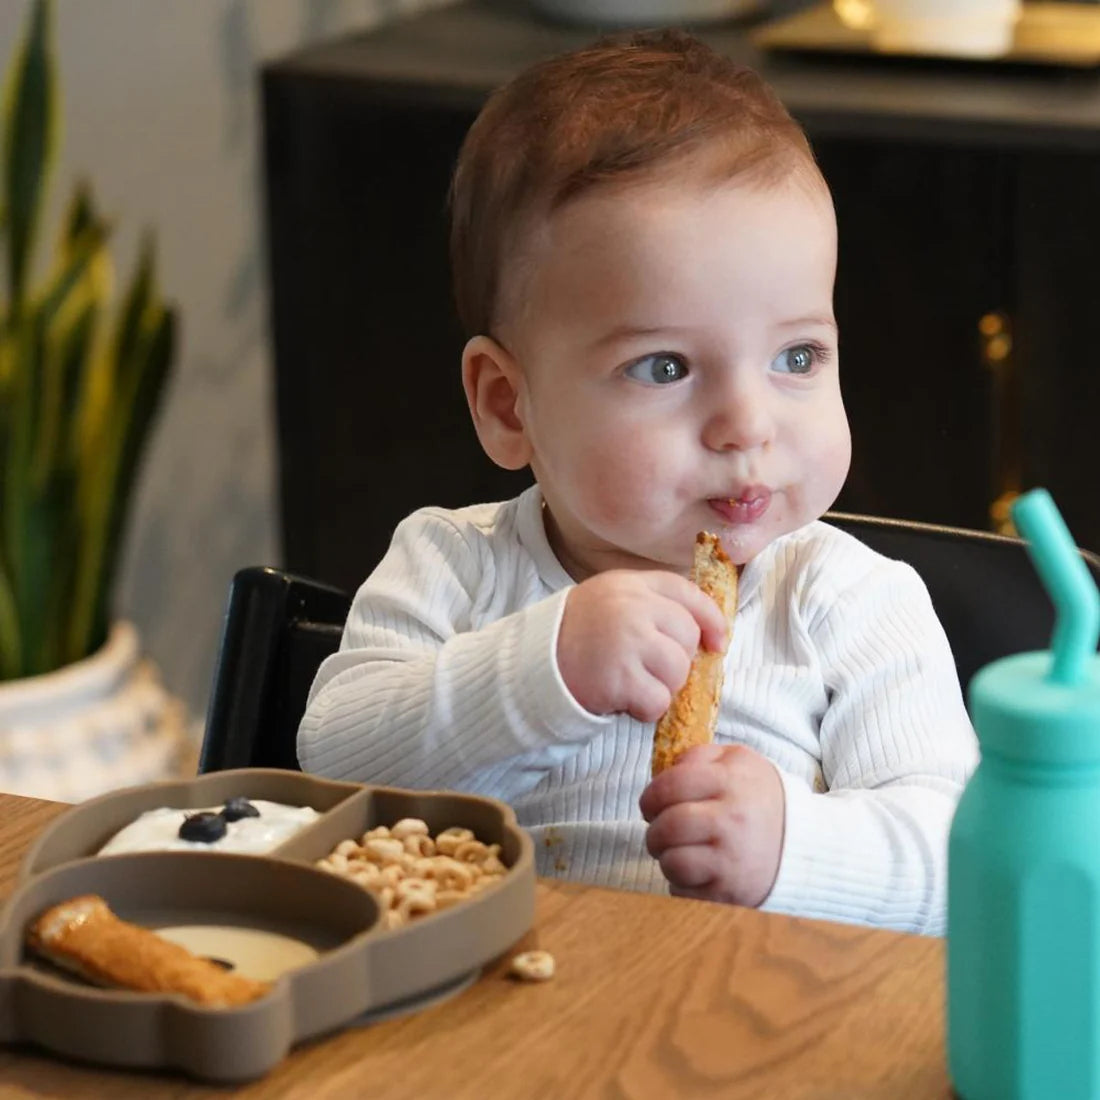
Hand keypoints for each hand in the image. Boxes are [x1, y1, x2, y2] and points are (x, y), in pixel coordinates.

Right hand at [558, 570, 727, 721]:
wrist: (530, 667)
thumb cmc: (575, 638)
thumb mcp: (609, 602)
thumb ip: (651, 605)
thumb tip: (706, 630)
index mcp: (629, 584)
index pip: (687, 593)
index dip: (710, 620)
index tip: (717, 642)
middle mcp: (631, 606)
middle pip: (688, 636)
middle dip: (676, 660)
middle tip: (645, 669)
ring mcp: (626, 641)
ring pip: (678, 671)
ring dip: (662, 687)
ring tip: (631, 684)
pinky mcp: (620, 678)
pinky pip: (658, 701)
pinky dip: (645, 709)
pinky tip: (622, 700)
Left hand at [639, 744, 784, 907]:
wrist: (808, 847)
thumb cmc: (763, 800)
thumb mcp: (741, 762)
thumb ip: (701, 756)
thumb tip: (665, 770)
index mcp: (732, 783)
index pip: (671, 785)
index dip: (651, 795)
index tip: (650, 804)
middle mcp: (732, 822)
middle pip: (668, 826)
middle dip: (654, 830)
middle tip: (660, 831)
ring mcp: (732, 861)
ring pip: (672, 863)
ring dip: (667, 859)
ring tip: (680, 852)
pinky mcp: (731, 894)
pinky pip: (685, 892)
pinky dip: (683, 884)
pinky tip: (698, 872)